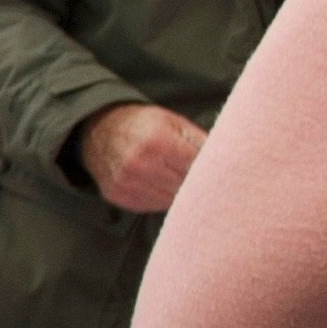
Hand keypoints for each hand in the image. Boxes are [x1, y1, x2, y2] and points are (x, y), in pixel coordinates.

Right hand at [78, 102, 209, 215]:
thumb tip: (227, 158)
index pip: (197, 167)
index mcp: (158, 142)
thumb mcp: (173, 122)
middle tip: (199, 176)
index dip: (209, 169)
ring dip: (180, 193)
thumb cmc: (142, 124)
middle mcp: (140, 165)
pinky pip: (154, 205)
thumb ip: (200, 140)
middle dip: (195, 181)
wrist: (99, 131)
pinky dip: (162, 197)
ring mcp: (127, 183)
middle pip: (186, 186)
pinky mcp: (120, 196)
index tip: (217, 170)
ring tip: (178, 178)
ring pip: (172, 200)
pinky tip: (160, 184)